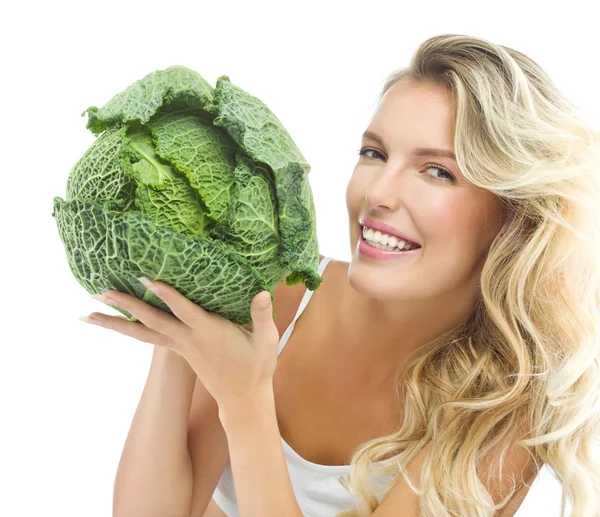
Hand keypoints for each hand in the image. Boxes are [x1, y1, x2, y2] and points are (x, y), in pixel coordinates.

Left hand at [81, 278, 280, 408]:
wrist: (243, 399)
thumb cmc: (256, 367)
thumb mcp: (266, 341)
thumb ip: (262, 315)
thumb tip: (262, 292)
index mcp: (209, 333)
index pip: (183, 311)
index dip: (166, 295)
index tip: (144, 279)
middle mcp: (188, 340)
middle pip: (151, 322)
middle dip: (126, 307)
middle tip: (99, 293)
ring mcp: (181, 347)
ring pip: (142, 333)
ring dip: (115, 323)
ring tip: (88, 314)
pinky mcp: (179, 351)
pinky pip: (149, 337)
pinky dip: (130, 328)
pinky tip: (117, 321)